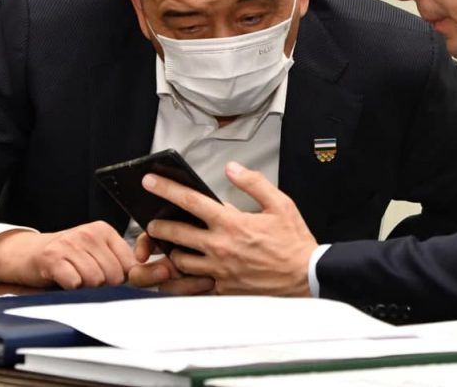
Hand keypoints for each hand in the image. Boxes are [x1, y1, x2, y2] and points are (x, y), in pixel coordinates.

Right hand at [0, 221, 136, 288]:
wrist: (25, 253)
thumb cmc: (63, 256)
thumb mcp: (93, 252)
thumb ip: (117, 262)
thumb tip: (148, 276)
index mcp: (104, 231)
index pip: (130, 263)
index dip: (122, 278)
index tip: (111, 281)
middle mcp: (88, 234)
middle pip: (114, 275)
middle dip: (103, 286)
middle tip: (87, 281)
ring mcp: (70, 244)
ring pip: (96, 281)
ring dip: (86, 288)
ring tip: (75, 279)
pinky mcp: (52, 258)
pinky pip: (75, 283)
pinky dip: (70, 288)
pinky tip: (64, 280)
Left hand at [143, 162, 317, 296]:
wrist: (305, 277)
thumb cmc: (294, 243)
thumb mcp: (280, 204)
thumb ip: (253, 183)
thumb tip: (233, 169)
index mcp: (232, 223)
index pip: (190, 201)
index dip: (166, 189)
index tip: (151, 182)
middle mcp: (221, 247)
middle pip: (176, 233)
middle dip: (158, 226)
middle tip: (151, 222)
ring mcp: (219, 270)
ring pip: (180, 261)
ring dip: (172, 251)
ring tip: (170, 246)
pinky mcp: (223, 288)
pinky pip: (194, 284)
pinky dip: (184, 277)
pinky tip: (184, 272)